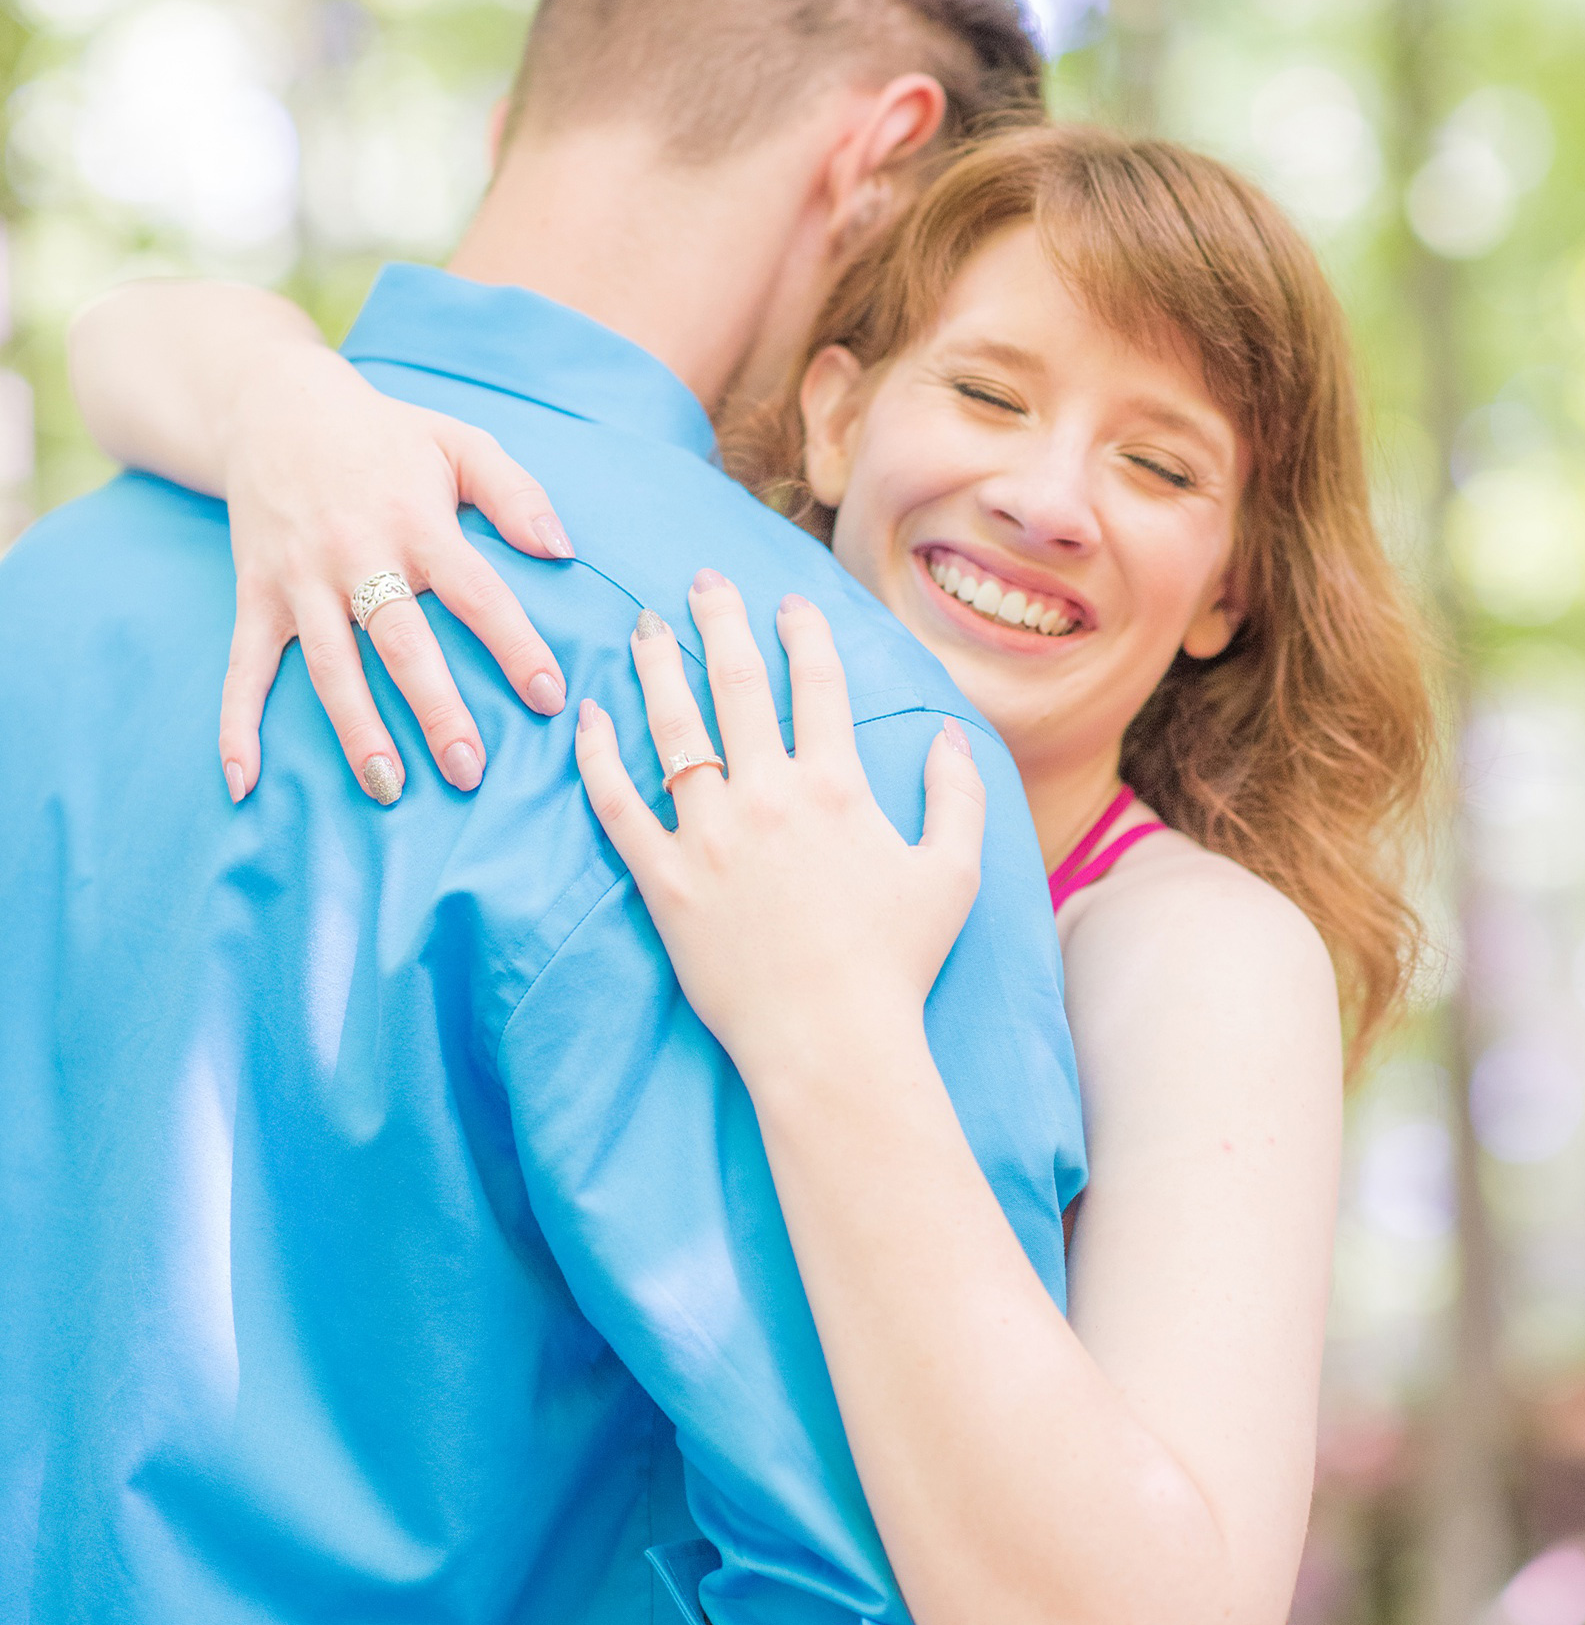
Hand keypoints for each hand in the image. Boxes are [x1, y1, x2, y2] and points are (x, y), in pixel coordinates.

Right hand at [219, 342, 571, 804]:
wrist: (274, 407)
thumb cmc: (385, 435)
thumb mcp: (460, 441)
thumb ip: (516, 492)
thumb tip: (562, 548)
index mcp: (416, 521)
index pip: (476, 592)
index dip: (514, 645)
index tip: (550, 697)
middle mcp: (356, 554)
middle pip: (400, 642)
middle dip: (435, 709)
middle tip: (469, 771)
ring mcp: (299, 580)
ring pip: (329, 666)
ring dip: (356, 729)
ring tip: (388, 787)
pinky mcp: (255, 595)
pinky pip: (243, 669)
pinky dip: (238, 725)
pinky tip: (244, 781)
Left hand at [573, 569, 984, 1088]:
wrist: (831, 1043)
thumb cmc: (897, 965)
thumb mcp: (952, 874)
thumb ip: (956, 796)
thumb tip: (949, 734)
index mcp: (836, 787)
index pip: (817, 686)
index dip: (803, 634)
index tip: (787, 602)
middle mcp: (768, 795)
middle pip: (738, 684)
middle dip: (721, 621)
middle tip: (703, 581)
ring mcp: (708, 835)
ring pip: (673, 728)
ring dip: (658, 668)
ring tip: (645, 627)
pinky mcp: (663, 880)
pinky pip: (619, 805)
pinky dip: (599, 757)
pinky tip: (588, 717)